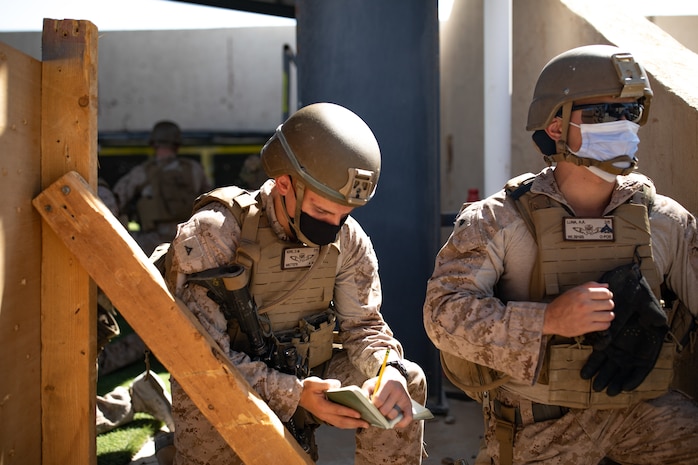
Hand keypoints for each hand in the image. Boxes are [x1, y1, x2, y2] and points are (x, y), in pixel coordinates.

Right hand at [298, 377, 368, 428]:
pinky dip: (346, 424)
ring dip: (352, 425)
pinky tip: (353, 423)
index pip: (338, 410)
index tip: (359, 414)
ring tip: (363, 425)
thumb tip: (338, 385)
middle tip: (366, 423)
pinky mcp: (325, 417)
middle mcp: (324, 414)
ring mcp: (325, 417)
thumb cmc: (306, 389)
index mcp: (322, 406)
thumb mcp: (314, 383)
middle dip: (355, 423)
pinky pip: (338, 423)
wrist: (298, 395)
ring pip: (340, 424)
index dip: (349, 412)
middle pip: (341, 421)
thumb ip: (326, 383)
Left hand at [364, 366, 412, 428]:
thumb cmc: (380, 383)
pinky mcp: (409, 405)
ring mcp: (404, 399)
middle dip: (378, 412)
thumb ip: (365, 392)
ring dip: (386, 417)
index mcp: (388, 384)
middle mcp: (398, 391)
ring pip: (393, 416)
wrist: (395, 377)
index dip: (373, 405)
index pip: (378, 401)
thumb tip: (363, 403)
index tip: (372, 404)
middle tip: (377, 409)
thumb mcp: (370, 383)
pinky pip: (407, 419)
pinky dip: (400, 423)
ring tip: (383, 413)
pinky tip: (393, 422)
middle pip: (385, 410)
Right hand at [543, 282, 614, 336]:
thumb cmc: (561, 304)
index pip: (606, 293)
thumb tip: (606, 286)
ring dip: (608, 315)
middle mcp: (585, 304)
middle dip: (608, 305)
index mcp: (582, 293)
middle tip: (603, 307)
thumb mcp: (574, 291)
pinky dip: (604, 324)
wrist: (550, 318)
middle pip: (609, 304)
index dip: (608, 295)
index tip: (605, 298)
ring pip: (609, 315)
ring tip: (603, 315)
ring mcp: (586, 316)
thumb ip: (590, 286)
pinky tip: (599, 322)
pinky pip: (604, 325)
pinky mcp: (586, 327)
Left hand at [580, 262, 668, 395]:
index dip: (633, 379)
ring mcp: (616, 344)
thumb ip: (653, 318)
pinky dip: (594, 363)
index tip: (625, 388)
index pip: (640, 368)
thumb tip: (658, 322)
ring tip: (594, 386)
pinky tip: (587, 372)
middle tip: (603, 390)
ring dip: (601, 375)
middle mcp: (629, 348)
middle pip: (620, 369)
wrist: (626, 288)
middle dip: (612, 380)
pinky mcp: (603, 336)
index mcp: (642, 347)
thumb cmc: (641, 300)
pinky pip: (598, 352)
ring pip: (608, 364)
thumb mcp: (651, 309)